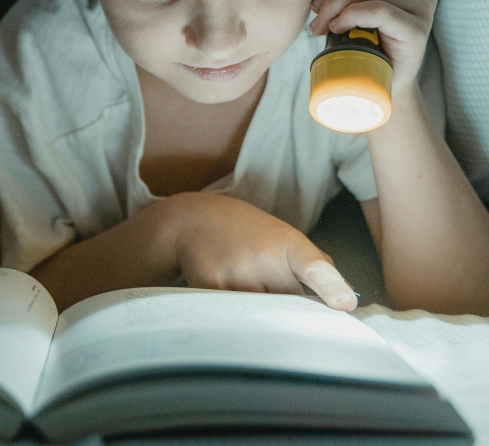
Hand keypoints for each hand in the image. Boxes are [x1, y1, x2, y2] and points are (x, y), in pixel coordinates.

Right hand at [170, 193, 356, 310]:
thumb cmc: (244, 230)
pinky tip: (228, 293)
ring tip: (247, 288)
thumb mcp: (281, 234)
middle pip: (292, 307)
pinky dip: (238, 316)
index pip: (313, 266)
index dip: (330, 286)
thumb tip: (345, 297)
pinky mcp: (211, 289)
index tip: (344, 304)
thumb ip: (314, 263)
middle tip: (276, 296)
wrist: (192, 220)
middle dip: (290, 310)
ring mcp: (236, 275)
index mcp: (286, 242)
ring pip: (264, 317)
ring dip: (263, 315)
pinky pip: (237, 318)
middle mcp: (262, 257)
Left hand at [310, 0, 438, 96]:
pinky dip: (348, 16)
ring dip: (333, 4)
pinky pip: (377, 9)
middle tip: (314, 10)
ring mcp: (424, 4)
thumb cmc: (363, 37)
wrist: (382, 80)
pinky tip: (335, 28)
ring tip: (320, 25)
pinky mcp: (418, 28)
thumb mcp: (354, 0)